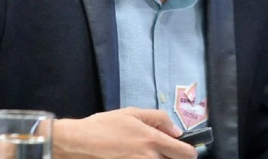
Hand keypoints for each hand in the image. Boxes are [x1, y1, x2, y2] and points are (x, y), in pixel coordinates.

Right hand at [52, 108, 197, 158]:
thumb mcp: (131, 113)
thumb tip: (176, 130)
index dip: (189, 151)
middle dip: (173, 157)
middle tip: (161, 150)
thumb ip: (158, 118)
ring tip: (143, 153)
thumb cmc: (103, 126)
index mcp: (152, 140)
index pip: (186, 154)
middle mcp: (149, 158)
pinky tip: (132, 156)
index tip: (182, 148)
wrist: (78, 143)